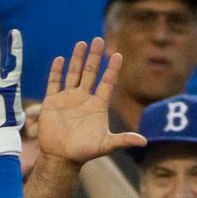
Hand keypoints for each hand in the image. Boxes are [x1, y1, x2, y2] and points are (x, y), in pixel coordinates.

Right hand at [33, 39, 146, 167]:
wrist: (61, 158)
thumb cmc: (84, 152)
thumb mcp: (106, 145)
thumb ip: (123, 140)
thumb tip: (144, 141)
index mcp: (97, 105)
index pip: (107, 82)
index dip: (112, 69)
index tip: (118, 55)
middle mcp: (83, 98)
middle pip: (91, 73)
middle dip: (95, 56)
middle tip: (99, 39)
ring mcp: (68, 99)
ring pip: (73, 73)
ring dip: (77, 59)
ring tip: (82, 43)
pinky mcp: (52, 102)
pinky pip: (54, 83)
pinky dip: (56, 71)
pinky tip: (60, 59)